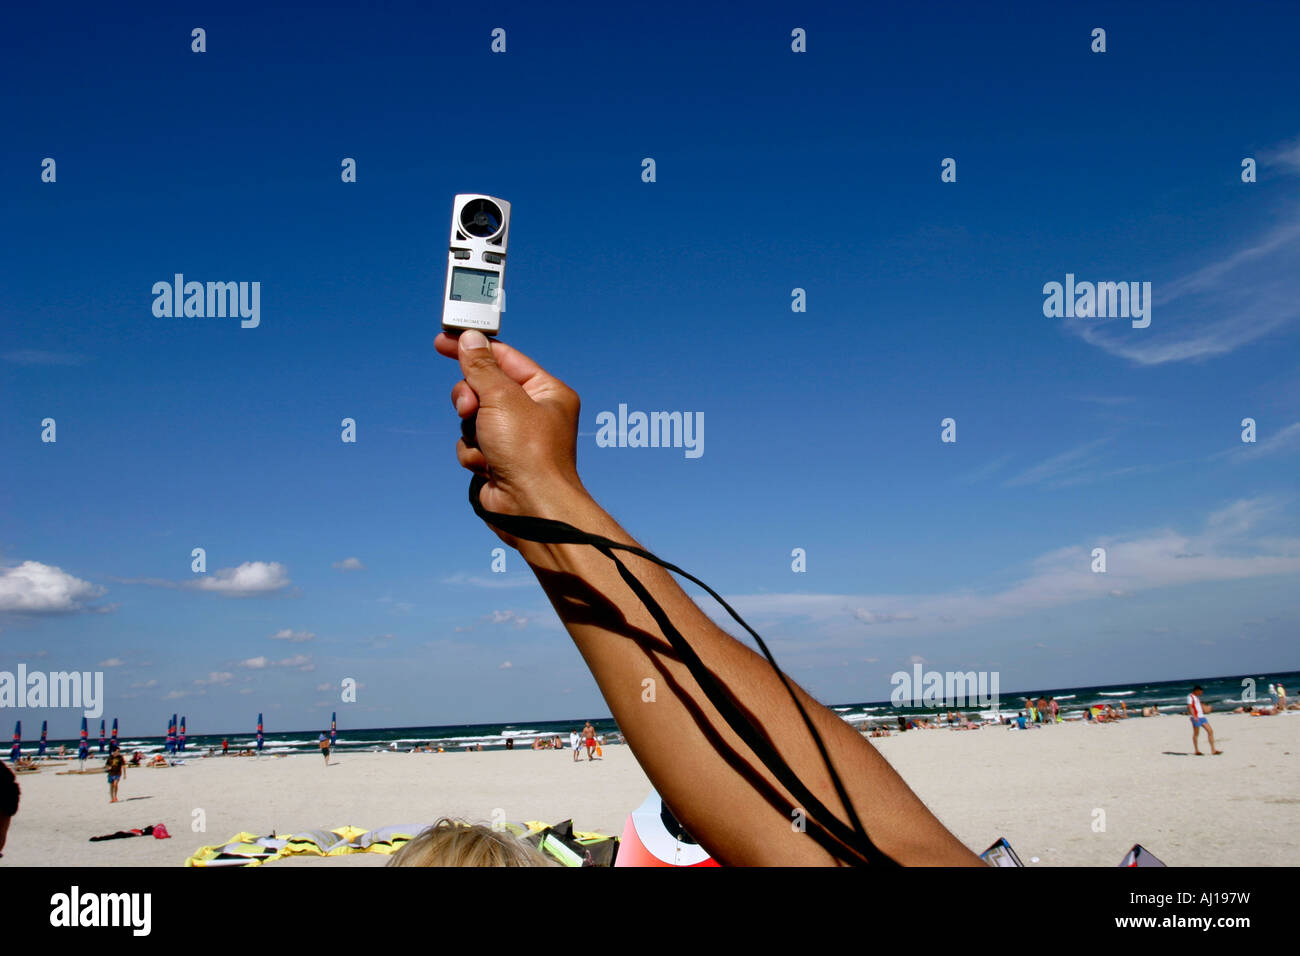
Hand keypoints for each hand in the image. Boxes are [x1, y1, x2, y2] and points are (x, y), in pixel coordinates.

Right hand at [435, 330, 585, 543]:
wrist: (530, 507)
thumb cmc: (529, 452)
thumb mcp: (502, 398)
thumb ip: (481, 367)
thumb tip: (470, 340)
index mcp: (547, 391)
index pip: (505, 357)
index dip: (474, 348)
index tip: (444, 340)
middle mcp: (533, 412)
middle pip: (483, 387)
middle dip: (470, 399)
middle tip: (471, 407)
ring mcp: (515, 437)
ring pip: (472, 417)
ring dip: (472, 430)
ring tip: (488, 447)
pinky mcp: (498, 460)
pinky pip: (471, 443)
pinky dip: (474, 453)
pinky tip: (488, 467)